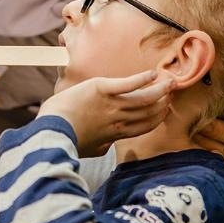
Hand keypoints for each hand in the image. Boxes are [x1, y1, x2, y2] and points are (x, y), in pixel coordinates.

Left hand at [37, 70, 172, 156]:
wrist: (53, 130)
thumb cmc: (66, 139)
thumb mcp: (88, 149)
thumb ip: (101, 146)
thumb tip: (106, 145)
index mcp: (115, 133)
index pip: (143, 126)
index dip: (157, 117)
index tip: (165, 109)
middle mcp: (118, 119)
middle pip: (147, 111)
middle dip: (162, 102)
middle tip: (171, 91)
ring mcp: (111, 104)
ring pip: (143, 98)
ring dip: (159, 90)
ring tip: (170, 81)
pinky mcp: (101, 89)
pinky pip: (127, 84)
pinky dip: (142, 79)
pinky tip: (152, 73)